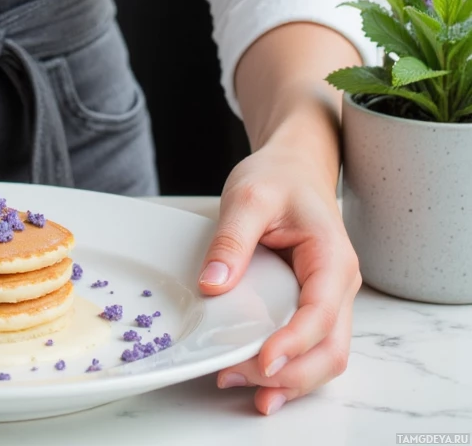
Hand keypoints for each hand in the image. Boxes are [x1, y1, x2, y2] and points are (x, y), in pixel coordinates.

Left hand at [197, 138, 361, 414]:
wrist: (295, 167)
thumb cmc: (278, 178)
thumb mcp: (248, 196)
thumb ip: (232, 239)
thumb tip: (213, 283)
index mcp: (331, 257)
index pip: (320, 313)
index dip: (294, 343)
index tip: (261, 359)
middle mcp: (339, 286)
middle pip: (331, 350)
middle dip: (289, 374)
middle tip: (236, 376)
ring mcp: (330, 300)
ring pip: (325, 358)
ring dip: (289, 381)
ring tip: (239, 384)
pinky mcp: (313, 307)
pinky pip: (310, 348)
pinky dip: (288, 370)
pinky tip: (257, 379)